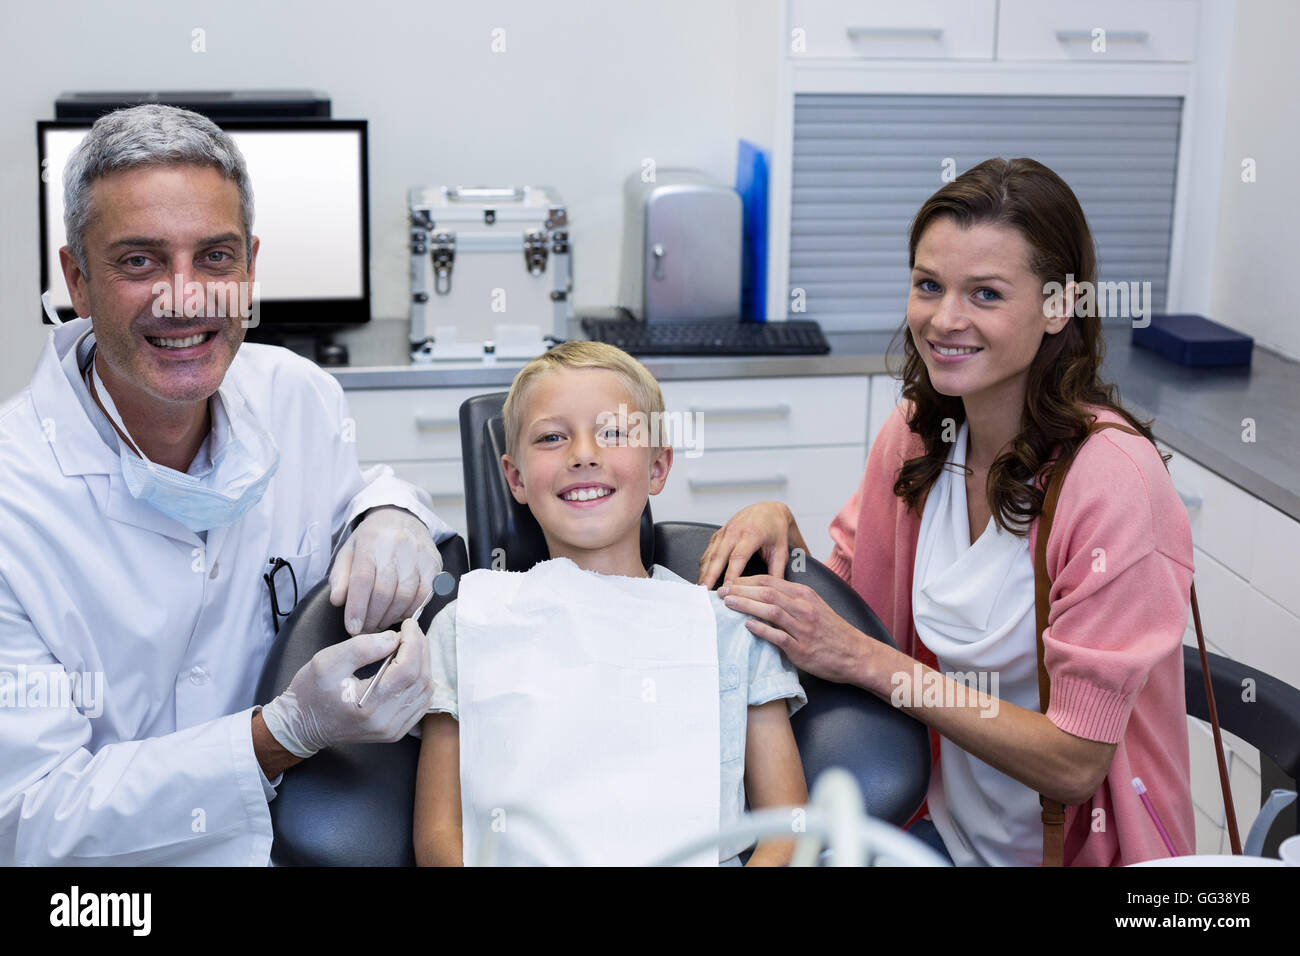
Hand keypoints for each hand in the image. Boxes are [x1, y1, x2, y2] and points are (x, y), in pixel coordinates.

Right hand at [261, 618, 433, 757]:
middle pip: (420, 679)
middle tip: (411, 631)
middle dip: (421, 649)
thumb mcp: (327, 661)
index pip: (407, 669)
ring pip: (425, 692)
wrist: (300, 725)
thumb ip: (361, 647)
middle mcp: (385, 722)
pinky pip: (420, 704)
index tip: (408, 624)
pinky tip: (412, 666)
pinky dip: (421, 682)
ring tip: (411, 646)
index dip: (413, 642)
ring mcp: (392, 730)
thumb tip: (394, 638)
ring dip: (423, 664)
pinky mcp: (395, 732)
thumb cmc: (310, 692)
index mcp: (367, 705)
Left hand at [330, 506, 441, 634]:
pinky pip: (424, 595)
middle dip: (373, 617)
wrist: (402, 518)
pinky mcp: (434, 564)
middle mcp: (397, 546)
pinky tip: (399, 614)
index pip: (362, 578)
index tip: (352, 628)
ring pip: (405, 596)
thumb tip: (338, 601)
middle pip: (384, 591)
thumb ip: (340, 576)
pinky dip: (410, 610)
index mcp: (371, 541)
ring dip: (391, 617)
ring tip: (380, 623)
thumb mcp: (349, 551)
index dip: (357, 607)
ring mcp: (419, 555)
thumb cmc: (372, 540)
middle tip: (365, 629)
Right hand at [697, 501, 805, 588]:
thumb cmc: (775, 531)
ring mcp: (724, 532)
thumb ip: (777, 573)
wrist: (769, 510)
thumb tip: (776, 594)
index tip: (726, 589)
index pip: (738, 557)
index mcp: (751, 534)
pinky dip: (704, 567)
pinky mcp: (718, 535)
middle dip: (709, 576)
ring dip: (704, 573)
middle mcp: (734, 531)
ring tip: (700, 591)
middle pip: (718, 556)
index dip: (730, 574)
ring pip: (709, 555)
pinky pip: (708, 552)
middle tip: (704, 593)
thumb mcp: (781, 551)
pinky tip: (703, 579)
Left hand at [718, 574, 871, 685]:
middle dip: (741, 590)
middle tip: (721, 591)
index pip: (770, 582)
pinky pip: (778, 636)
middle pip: (766, 593)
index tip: (730, 582)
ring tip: (728, 604)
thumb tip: (765, 594)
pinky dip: (761, 629)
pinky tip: (747, 626)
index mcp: (804, 595)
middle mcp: (803, 608)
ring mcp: (802, 628)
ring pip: (770, 611)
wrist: (856, 654)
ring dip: (746, 605)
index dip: (746, 581)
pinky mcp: (802, 649)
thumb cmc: (832, 631)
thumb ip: (792, 599)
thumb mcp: (815, 606)